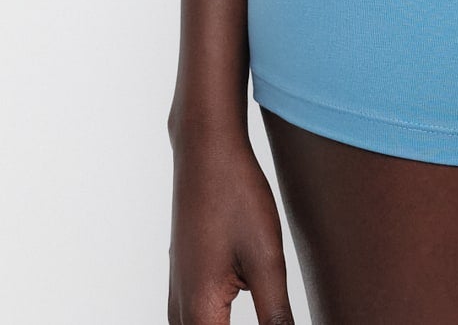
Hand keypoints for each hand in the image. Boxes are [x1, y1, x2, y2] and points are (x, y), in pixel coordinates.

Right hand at [168, 125, 295, 324]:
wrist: (205, 150)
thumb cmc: (235, 196)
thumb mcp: (267, 259)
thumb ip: (277, 315)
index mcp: (201, 313)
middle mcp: (181, 311)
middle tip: (279, 319)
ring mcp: (178, 296)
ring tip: (272, 318)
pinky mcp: (184, 281)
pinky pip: (196, 323)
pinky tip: (241, 315)